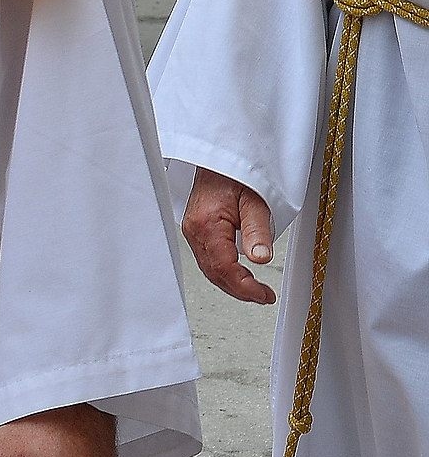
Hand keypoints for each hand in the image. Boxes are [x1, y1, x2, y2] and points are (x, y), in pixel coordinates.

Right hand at [183, 167, 276, 303]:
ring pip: (209, 269)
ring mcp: (192, 231)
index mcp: (207, 224)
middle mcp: (194, 230)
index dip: (245, 287)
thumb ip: (257, 231)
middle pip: (214, 273)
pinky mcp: (196, 230)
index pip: (224, 268)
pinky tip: (238, 276)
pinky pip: (207, 259)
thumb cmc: (235, 175)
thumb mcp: (255, 201)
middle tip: (263, 297)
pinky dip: (224, 273)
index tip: (264, 295)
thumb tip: (260, 259)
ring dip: (232, 284)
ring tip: (255, 291)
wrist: (218, 159)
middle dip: (240, 290)